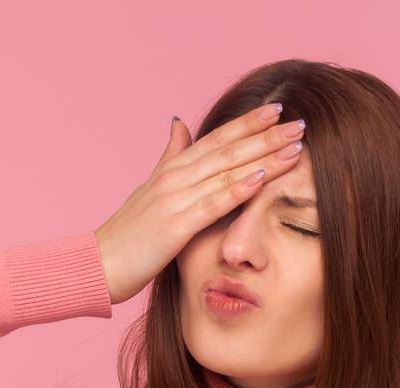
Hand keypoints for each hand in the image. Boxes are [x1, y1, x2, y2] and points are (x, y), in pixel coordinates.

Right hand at [94, 104, 307, 304]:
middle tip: (300, 123)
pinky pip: (213, 204)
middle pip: (227, 149)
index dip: (247, 123)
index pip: (216, 139)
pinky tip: (262, 179)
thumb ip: (170, 156)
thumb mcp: (149, 189)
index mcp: (172, 169)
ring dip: (262, 157)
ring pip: (226, 172)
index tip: (278, 110)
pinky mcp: (176, 226)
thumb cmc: (127, 234)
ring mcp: (175, 200)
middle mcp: (175, 177)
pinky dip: (238, 190)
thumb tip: (179, 123)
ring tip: (294, 146)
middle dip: (265, 135)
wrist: (99, 265)